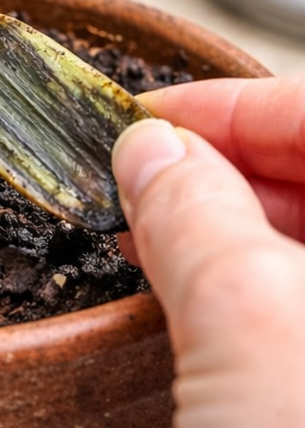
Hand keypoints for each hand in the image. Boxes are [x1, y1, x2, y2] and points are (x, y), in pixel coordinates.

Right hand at [113, 77, 304, 427]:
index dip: (232, 104)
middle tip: (138, 174)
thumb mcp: (250, 323)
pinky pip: (292, 296)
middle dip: (222, 161)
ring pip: (301, 235)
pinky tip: (185, 283)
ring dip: (224, 218)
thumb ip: (196, 214)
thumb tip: (149, 149)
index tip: (146, 114)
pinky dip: (238, 274)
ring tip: (148, 229)